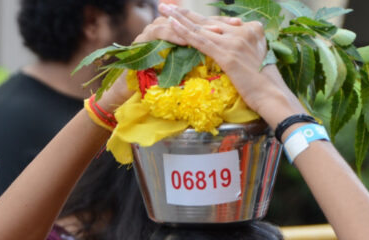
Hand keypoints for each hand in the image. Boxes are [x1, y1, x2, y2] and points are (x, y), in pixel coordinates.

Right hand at [95, 10, 239, 110]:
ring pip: (177, 24)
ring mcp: (153, 31)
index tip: (239, 27)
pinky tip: (186, 40)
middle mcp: (166, 26)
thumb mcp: (182, 68)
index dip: (220, 25)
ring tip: (213, 33)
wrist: (128, 90)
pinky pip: (160, 33)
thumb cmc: (156, 82)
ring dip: (195, 29)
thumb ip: (197, 58)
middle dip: (212, 24)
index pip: (201, 24)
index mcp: (177, 32)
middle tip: (231, 27)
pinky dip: (173, 35)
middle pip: (192, 21)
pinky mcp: (142, 39)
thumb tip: (225, 59)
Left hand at [159, 4, 303, 127]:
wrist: (272, 95)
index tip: (184, 12)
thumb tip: (230, 51)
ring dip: (179, 18)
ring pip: (201, 28)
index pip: (220, 22)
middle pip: (208, 20)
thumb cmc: (264, 84)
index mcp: (252, 28)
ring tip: (163, 9)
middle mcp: (244, 29)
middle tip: (166, 5)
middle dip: (184, 12)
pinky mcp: (227, 54)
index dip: (200, 18)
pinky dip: (184, 32)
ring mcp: (235, 40)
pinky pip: (200, 41)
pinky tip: (171, 25)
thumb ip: (243, 49)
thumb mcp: (255, 59)